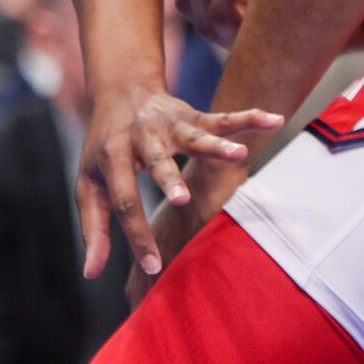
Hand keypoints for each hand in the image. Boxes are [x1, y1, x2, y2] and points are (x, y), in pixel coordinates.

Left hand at [76, 81, 280, 281]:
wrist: (119, 90)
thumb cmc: (104, 149)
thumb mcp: (89, 186)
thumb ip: (93, 229)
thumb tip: (91, 273)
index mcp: (112, 158)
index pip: (124, 201)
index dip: (136, 235)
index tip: (154, 268)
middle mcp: (140, 138)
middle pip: (155, 161)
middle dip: (169, 180)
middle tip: (181, 201)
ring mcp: (168, 125)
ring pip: (193, 136)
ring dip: (215, 146)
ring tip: (238, 155)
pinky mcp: (192, 116)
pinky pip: (222, 119)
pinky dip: (248, 119)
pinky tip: (274, 120)